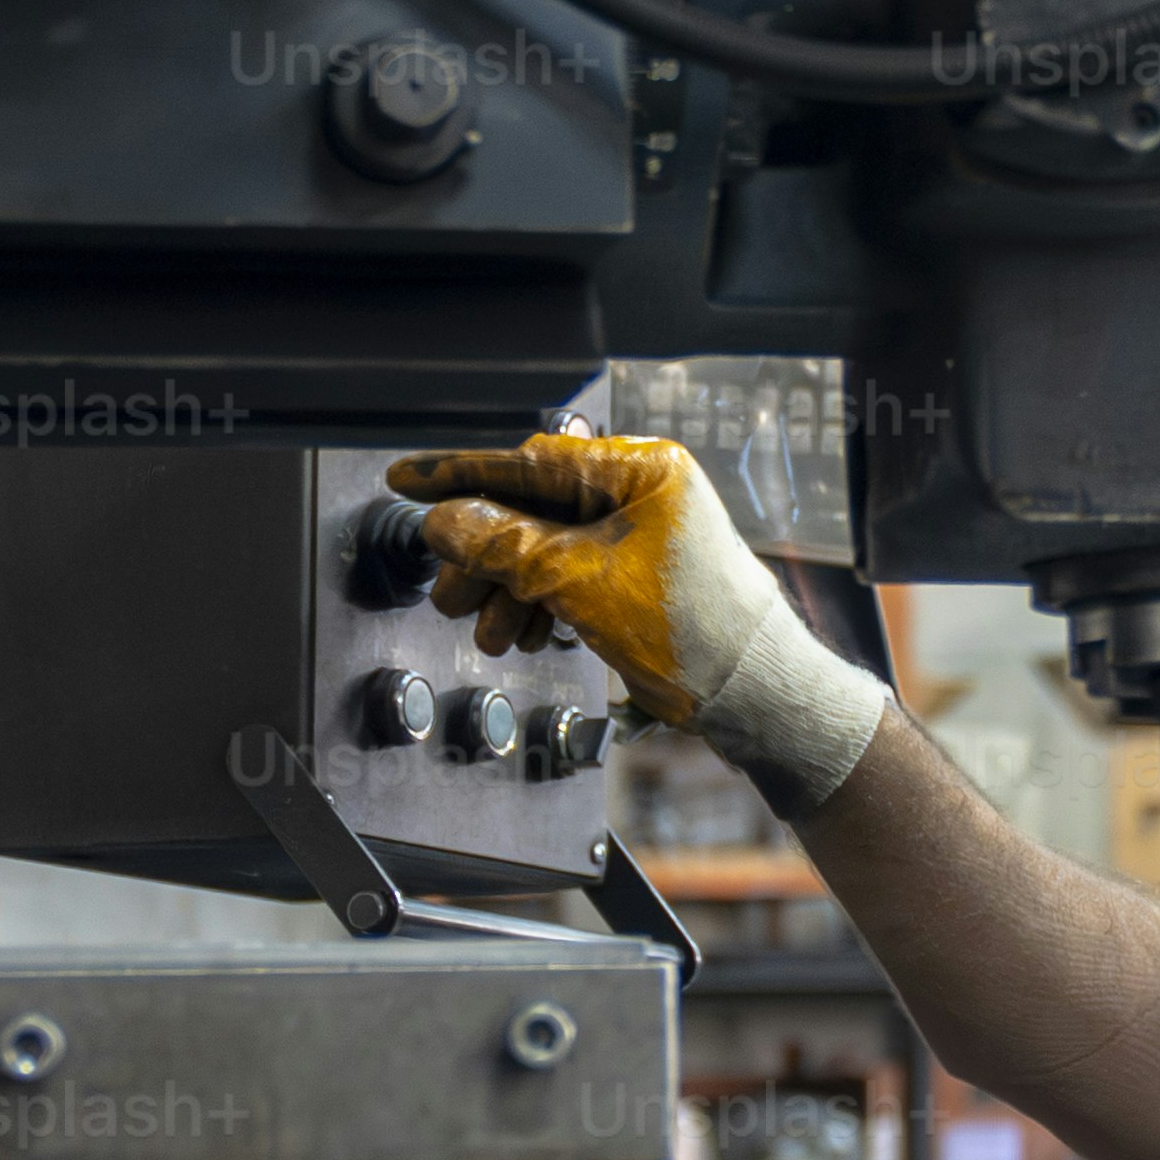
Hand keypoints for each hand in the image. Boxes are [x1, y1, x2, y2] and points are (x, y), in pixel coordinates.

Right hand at [379, 432, 889, 811]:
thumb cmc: (696, 632)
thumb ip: (507, 546)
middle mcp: (641, 492)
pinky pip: (568, 577)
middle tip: (449, 593)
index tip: (406, 480)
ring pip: (545, 549)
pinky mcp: (635, 576)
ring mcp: (639, 535)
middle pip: (532, 509)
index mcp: (641, 469)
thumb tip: (445, 522)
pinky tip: (526, 636)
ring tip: (487, 630)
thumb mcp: (582, 583)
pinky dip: (539, 605)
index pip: (530, 463)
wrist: (753, 696)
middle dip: (484, 557)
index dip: (460, 475)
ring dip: (507, 591)